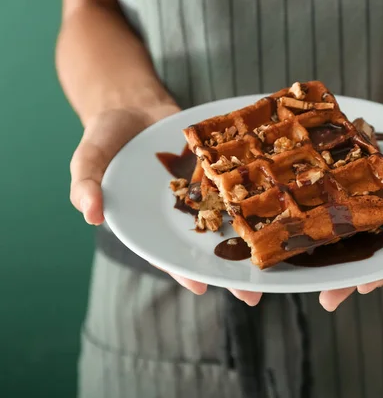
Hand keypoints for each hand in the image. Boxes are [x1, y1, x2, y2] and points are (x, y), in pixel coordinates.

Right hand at [69, 105, 261, 305]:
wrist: (134, 102)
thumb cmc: (108, 136)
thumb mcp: (90, 157)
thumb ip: (86, 183)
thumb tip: (91, 213)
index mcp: (152, 222)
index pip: (167, 253)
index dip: (182, 271)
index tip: (200, 287)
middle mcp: (184, 213)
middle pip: (208, 246)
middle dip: (229, 269)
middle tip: (254, 294)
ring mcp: (206, 192)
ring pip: (231, 220)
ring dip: (252, 237)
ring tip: (278, 259)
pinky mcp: (221, 169)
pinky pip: (240, 182)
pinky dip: (257, 192)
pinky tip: (281, 201)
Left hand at [319, 89, 382, 310]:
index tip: (363, 287)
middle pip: (373, 249)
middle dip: (350, 274)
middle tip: (325, 297)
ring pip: (354, 224)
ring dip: (331, 242)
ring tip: (303, 263)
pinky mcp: (368, 173)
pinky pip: (348, 188)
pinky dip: (327, 198)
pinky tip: (302, 206)